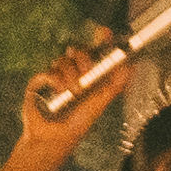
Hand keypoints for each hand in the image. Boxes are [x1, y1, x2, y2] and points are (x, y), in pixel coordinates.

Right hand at [21, 28, 138, 138]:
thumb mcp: (101, 103)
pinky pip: (48, 71)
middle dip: (84, 57)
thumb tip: (131, 66)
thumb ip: (115, 84)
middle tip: (88, 70)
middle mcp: (72, 72)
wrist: (55, 138)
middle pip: (77, 50)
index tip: (106, 33)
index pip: (94, 50)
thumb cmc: (77, 123)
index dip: (100, 39)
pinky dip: (55, 78)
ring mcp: (55, 76)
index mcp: (88, 74)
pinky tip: (59, 90)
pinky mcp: (39, 82)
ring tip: (74, 91)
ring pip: (63, 60)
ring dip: (71, 74)